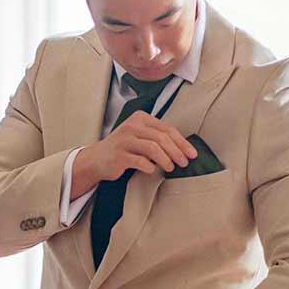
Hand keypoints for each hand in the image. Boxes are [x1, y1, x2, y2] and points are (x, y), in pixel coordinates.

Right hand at [71, 113, 198, 196]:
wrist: (97, 159)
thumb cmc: (123, 149)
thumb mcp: (140, 136)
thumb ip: (157, 137)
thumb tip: (184, 148)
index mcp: (140, 118)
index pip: (167, 129)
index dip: (182, 142)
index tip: (192, 154)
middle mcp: (131, 126)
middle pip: (162, 138)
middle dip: (177, 152)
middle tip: (184, 163)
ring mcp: (124, 140)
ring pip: (153, 148)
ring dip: (166, 160)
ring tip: (170, 168)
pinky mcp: (119, 155)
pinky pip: (141, 161)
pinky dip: (150, 167)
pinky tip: (152, 170)